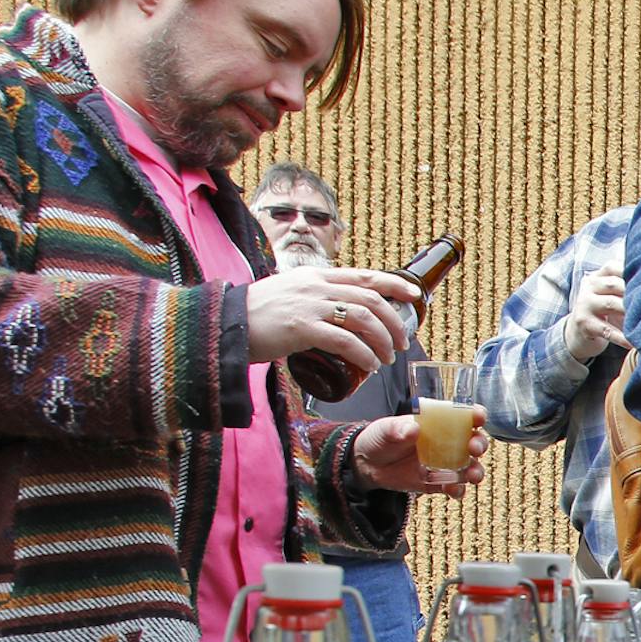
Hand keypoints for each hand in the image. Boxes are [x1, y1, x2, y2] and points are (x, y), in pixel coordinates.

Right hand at [246, 266, 420, 370]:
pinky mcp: (302, 328)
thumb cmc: (259, 314)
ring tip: (387, 359)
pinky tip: (369, 366)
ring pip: (363, 318)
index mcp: (316, 275)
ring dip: (382, 340)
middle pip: (371, 297)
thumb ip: (315, 296)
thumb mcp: (291, 293)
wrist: (225, 323)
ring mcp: (310, 305)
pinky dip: (363, 355)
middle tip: (402, 343)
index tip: (415, 297)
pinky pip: (345, 341)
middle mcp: (317, 286)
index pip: (365, 275)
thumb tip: (340, 311)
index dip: (395, 284)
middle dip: (394, 322)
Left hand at [350, 411, 489, 499]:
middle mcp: (447, 443)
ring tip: (472, 476)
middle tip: (474, 448)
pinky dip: (458, 490)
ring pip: (470, 467)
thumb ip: (398, 428)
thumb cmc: (379, 438)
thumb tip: (413, 429)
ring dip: (475, 471)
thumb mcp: (385, 428)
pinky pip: (454, 487)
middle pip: (473, 442)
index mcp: (438, 423)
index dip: (475, 415)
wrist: (367, 464)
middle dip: (479, 444)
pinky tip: (453, 490)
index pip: (463, 416)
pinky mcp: (437, 483)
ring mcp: (444, 464)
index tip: (478, 417)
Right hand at [563, 263, 628, 364]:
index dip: (631, 271)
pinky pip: (607, 330)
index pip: (613, 267)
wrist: (577, 334)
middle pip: (614, 284)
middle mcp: (589, 287)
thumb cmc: (603, 312)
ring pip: (611, 303)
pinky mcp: (585, 325)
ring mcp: (584, 305)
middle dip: (635, 292)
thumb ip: (624, 285)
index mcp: (597, 277)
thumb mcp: (609, 295)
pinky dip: (623, 337)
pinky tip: (634, 342)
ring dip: (630, 311)